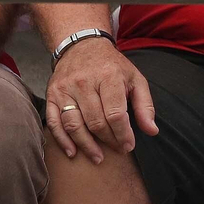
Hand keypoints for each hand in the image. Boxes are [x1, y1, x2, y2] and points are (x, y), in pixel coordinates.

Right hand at [44, 37, 156, 162]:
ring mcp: (65, 89)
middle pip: (95, 122)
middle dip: (108, 141)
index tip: (128, 146)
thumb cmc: (111, 66)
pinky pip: (54, 122)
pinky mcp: (51, 95)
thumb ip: (144, 105)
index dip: (123, 134)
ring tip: (98, 157)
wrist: (82, 45)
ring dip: (86, 145)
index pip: (115, 114)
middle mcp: (83, 82)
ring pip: (74, 125)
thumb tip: (152, 131)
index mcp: (108, 76)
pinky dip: (62, 140)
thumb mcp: (134, 78)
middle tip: (117, 150)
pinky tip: (73, 152)